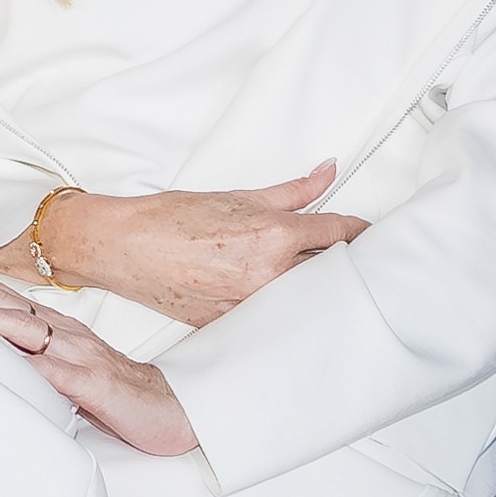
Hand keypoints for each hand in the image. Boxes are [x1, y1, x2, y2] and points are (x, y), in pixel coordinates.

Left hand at [0, 274, 202, 458]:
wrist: (172, 411)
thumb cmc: (115, 394)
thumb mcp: (66, 371)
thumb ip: (31, 362)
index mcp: (56, 326)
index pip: (0, 296)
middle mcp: (64, 331)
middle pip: (0, 302)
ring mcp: (77, 353)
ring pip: (18, 325)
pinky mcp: (90, 381)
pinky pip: (49, 369)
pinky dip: (16, 361)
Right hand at [32, 165, 363, 332]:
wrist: (124, 248)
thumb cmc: (172, 218)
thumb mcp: (238, 196)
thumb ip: (293, 190)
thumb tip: (329, 171)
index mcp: (274, 236)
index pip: (339, 233)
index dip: (361, 232)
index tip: (371, 233)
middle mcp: (269, 276)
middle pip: (330, 269)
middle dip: (343, 261)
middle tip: (353, 256)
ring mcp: (252, 306)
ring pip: (305, 297)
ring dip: (315, 286)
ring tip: (318, 278)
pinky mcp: (234, 325)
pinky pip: (273, 316)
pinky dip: (282, 305)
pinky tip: (282, 300)